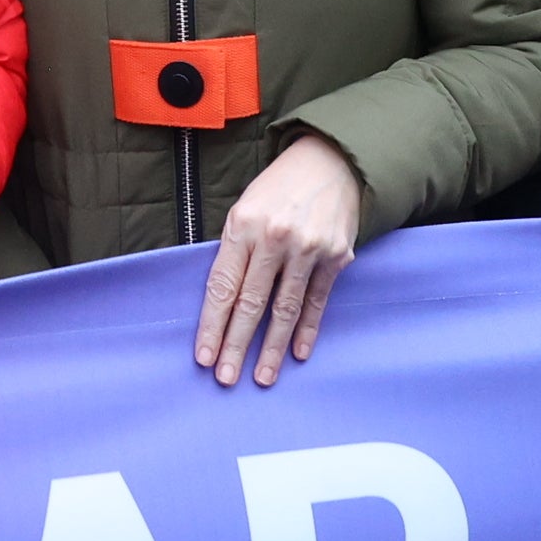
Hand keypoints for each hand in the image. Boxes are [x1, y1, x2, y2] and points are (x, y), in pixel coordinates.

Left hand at [197, 135, 363, 387]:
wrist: (332, 162)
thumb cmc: (278, 189)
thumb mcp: (244, 208)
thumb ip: (235, 251)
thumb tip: (223, 302)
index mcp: (244, 225)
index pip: (223, 286)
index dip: (212, 325)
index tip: (203, 357)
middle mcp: (276, 238)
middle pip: (251, 303)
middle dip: (236, 345)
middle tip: (226, 379)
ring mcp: (309, 249)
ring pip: (285, 309)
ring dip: (272, 348)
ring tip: (262, 377)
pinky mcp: (336, 257)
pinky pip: (317, 301)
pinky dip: (307, 329)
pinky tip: (297, 353)